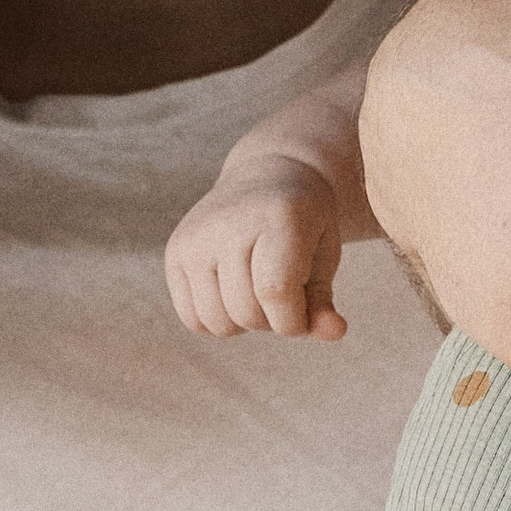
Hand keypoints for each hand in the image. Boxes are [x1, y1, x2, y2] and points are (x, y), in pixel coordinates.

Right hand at [165, 154, 346, 340]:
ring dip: (244, 324)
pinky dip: (217, 322)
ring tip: (257, 293)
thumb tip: (334, 333)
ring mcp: (195, 237)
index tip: (304, 315)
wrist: (265, 177)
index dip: (293, 320)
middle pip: (246, 311)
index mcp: (277, 216)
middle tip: (282, 296)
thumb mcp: (324, 254)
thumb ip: (324, 299)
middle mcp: (228, 223)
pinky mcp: (175, 252)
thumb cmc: (302, 223)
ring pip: (217, 322)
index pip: (275, 291)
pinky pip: (192, 319)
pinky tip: (233, 295)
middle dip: (272, 321)